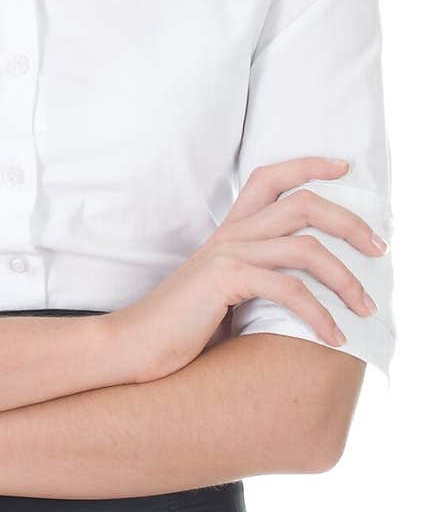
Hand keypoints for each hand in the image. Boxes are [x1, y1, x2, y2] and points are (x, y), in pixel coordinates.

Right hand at [106, 156, 386, 384]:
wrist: (132, 346)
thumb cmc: (177, 330)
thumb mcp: (223, 296)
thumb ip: (255, 282)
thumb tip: (304, 294)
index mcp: (229, 232)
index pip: (269, 178)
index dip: (308, 165)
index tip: (344, 168)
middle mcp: (230, 234)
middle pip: (303, 204)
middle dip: (350, 222)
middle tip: (379, 248)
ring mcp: (227, 254)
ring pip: (306, 246)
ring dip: (346, 278)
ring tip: (365, 308)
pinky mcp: (224, 280)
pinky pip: (290, 289)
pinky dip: (319, 315)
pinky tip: (333, 338)